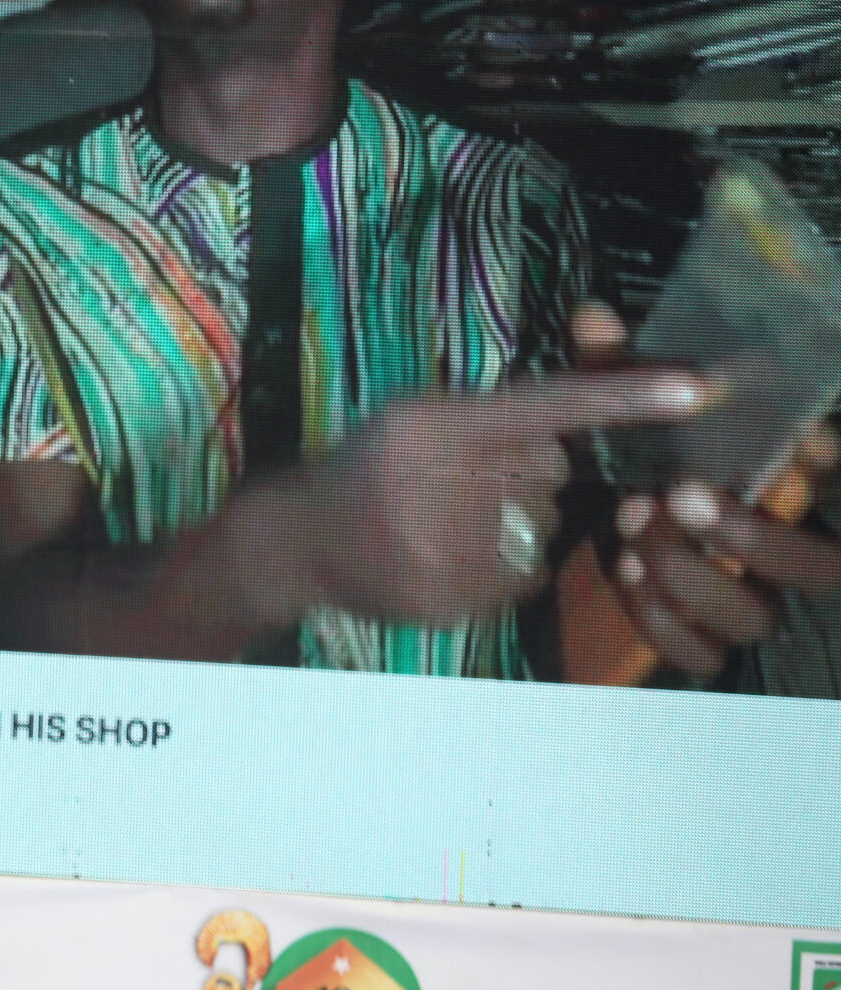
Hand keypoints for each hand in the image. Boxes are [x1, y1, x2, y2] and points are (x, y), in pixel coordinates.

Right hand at [285, 362, 704, 628]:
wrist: (297, 546)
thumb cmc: (361, 469)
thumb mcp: (411, 420)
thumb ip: (485, 414)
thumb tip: (575, 413)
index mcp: (436, 432)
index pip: (546, 407)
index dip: (620, 397)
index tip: (691, 389)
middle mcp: (452, 491)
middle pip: (547, 470)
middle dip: (523, 468)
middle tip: (459, 477)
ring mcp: (456, 554)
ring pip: (540, 524)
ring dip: (512, 519)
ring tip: (444, 521)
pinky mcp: (460, 601)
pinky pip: (524, 572)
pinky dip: (501, 563)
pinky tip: (449, 556)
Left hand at [574, 305, 840, 676]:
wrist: (583, 527)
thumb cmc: (638, 456)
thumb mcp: (631, 409)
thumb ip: (619, 366)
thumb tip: (590, 314)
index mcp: (801, 490)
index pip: (829, 485)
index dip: (819, 468)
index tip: (796, 444)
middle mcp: (799, 550)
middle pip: (823, 571)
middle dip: (752, 536)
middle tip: (678, 494)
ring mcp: (754, 597)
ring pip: (757, 617)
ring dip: (693, 576)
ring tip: (632, 526)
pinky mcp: (706, 638)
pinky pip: (705, 656)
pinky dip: (663, 624)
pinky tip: (624, 574)